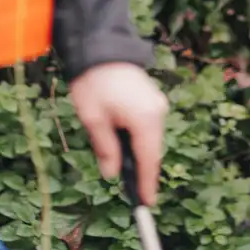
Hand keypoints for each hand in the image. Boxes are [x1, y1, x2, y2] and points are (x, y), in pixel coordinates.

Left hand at [69, 63, 167, 206]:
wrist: (100, 44)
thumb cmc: (93, 81)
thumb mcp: (93, 118)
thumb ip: (105, 148)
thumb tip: (112, 173)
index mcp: (145, 119)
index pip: (149, 160)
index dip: (147, 184)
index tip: (146, 205)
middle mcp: (157, 111)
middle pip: (152, 150)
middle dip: (142, 170)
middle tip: (133, 193)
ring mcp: (156, 102)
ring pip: (150, 138)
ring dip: (138, 153)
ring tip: (123, 168)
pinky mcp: (151, 97)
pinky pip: (148, 125)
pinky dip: (139, 138)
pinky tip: (124, 144)